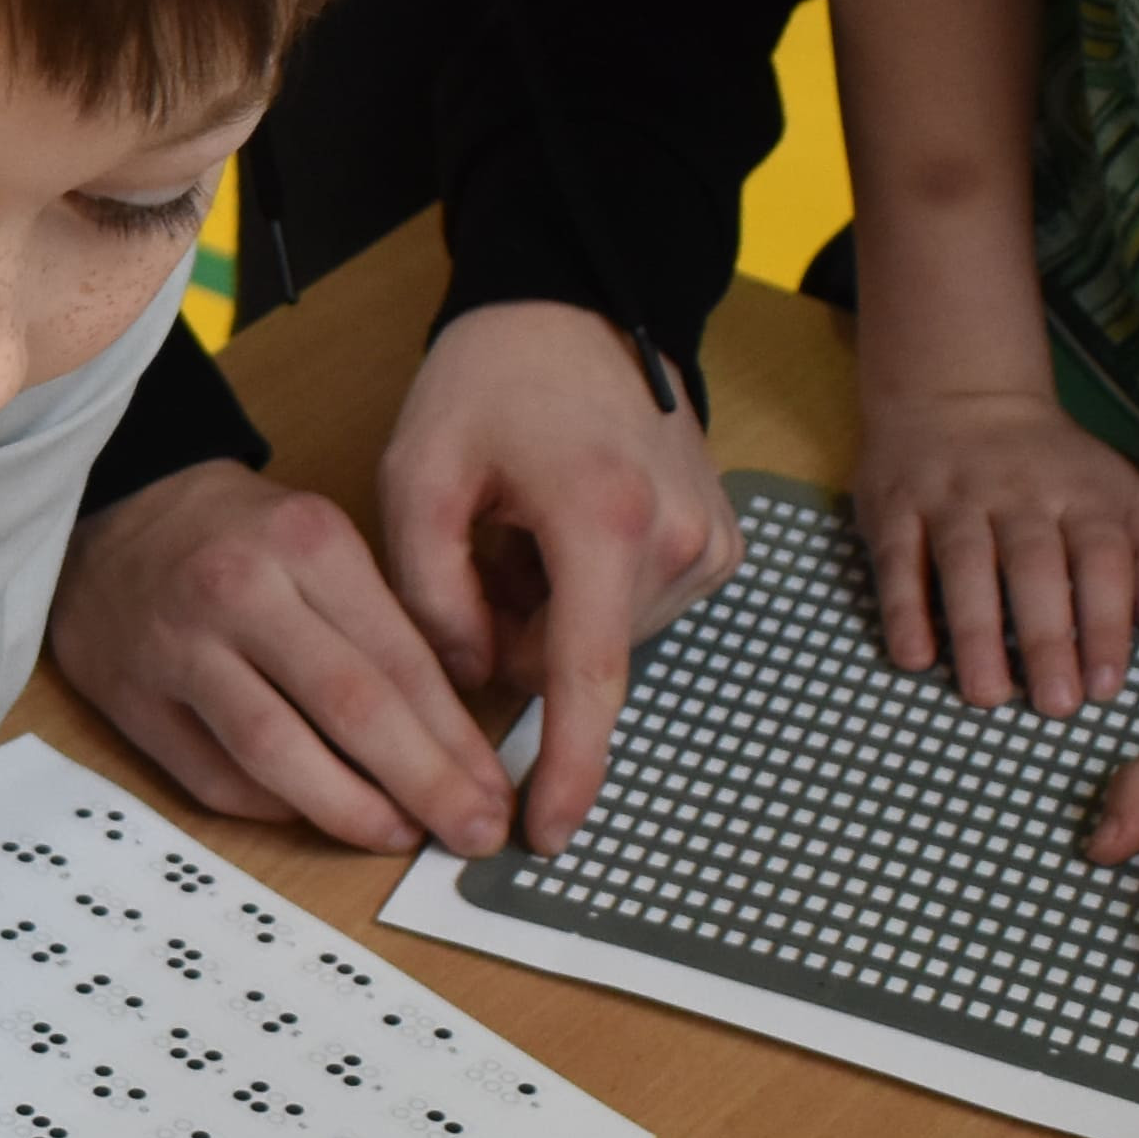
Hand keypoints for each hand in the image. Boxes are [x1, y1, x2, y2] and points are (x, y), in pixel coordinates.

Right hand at [48, 463, 511, 854]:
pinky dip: (270, 807)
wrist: (111, 509)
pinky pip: (212, 777)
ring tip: (397, 835)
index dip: (455, 740)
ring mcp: (177, 647)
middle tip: (471, 832)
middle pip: (348, 707)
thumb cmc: (236, 535)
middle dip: (424, 782)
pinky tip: (311, 814)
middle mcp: (240, 591)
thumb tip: (450, 743)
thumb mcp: (319, 542)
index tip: (494, 791)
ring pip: (274, 751)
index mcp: (306, 542)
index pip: (399, 658)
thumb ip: (377, 628)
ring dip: (347, 808)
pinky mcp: (129, 697)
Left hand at [370, 302, 741, 851]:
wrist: (574, 304)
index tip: (545, 834)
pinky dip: (588, 591)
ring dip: (551, 611)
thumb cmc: (490, 379)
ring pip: (605, 641)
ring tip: (527, 523)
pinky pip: (637, 610)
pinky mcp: (719, 544)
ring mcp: (710, 544)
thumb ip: (432, 593)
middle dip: (515, 634)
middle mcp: (678, 540)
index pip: (584, 679)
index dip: (565, 768)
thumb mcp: (419, 477)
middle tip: (483, 548)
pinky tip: (565, 525)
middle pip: (578, 660)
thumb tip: (467, 677)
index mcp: (602, 522)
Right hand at [855, 379, 1138, 712]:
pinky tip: (915, 657)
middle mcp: (1018, 492)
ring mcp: (952, 496)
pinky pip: (898, 560)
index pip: (1102, 557)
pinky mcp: (895, 504)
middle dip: (1047, 638)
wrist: (958, 390)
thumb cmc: (1049, 464)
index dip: (1106, 622)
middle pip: (1035, 566)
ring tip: (987, 695)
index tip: (1106, 685)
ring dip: (976, 632)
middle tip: (1055, 705)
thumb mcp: (1118, 491)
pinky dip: (904, 609)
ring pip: (965, 564)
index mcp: (1081, 491)